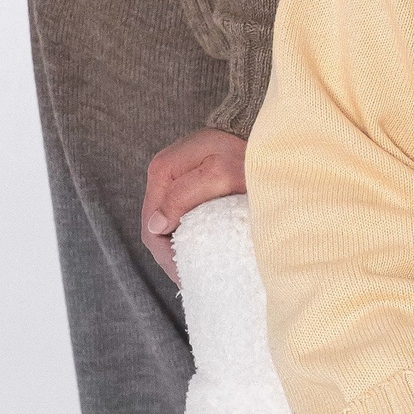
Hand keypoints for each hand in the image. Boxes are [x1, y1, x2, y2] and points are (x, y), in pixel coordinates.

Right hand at [141, 127, 247, 282]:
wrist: (262, 133)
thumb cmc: (245, 151)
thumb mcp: (219, 173)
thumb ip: (187, 196)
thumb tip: (156, 226)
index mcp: (163, 172)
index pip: (152, 226)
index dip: (167, 255)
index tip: (186, 275)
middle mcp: (163, 176)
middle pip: (156, 229)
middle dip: (171, 257)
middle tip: (192, 280)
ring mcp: (174, 180)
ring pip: (167, 225)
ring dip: (178, 248)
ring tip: (196, 271)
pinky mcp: (188, 184)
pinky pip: (179, 217)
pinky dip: (186, 236)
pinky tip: (200, 251)